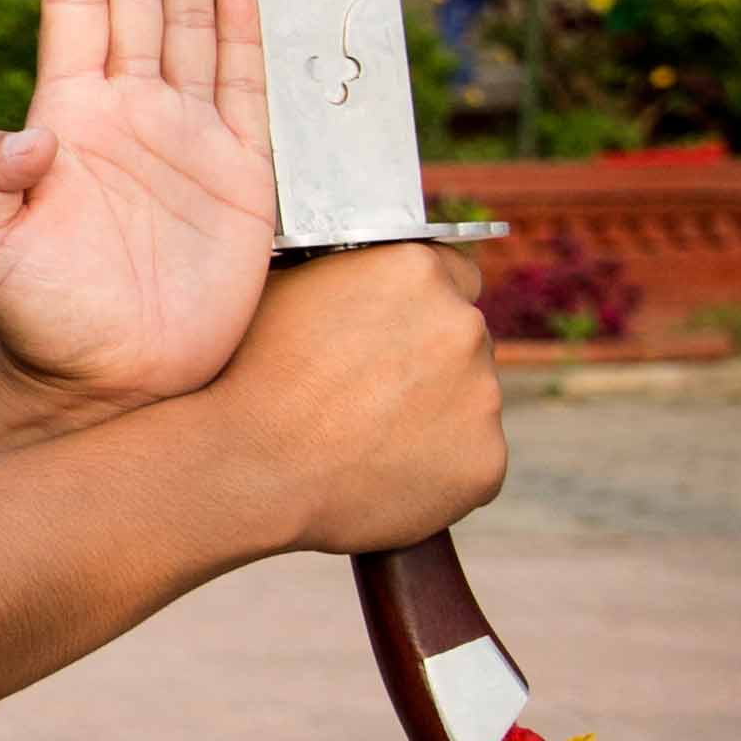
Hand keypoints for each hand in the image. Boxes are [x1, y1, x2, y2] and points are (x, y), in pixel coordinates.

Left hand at [0, 0, 277, 417]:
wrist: (110, 387)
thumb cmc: (40, 321)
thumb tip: (23, 131)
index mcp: (66, 120)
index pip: (74, 10)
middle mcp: (127, 116)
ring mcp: (185, 142)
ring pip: (189, 29)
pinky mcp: (241, 180)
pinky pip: (247, 92)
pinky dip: (245, 37)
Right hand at [217, 244, 506, 556]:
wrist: (253, 467)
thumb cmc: (254, 375)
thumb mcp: (287, 286)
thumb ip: (345, 271)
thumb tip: (351, 274)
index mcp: (416, 269)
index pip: (456, 273)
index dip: (422, 304)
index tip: (399, 329)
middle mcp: (462, 325)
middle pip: (463, 337)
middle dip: (429, 359)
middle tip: (370, 390)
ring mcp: (482, 396)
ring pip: (469, 400)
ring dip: (435, 412)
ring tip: (368, 436)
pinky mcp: (486, 462)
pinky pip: (471, 459)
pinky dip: (439, 468)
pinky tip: (384, 471)